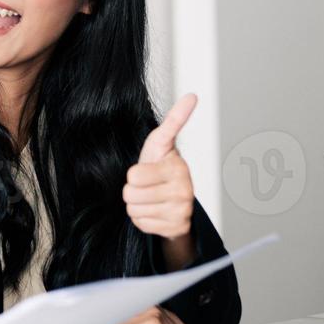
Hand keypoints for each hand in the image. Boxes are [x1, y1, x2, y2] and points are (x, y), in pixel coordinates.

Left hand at [125, 94, 196, 262]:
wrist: (174, 199)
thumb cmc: (162, 167)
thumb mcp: (161, 143)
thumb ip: (174, 120)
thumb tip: (192, 96)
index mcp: (177, 168)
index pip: (133, 176)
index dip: (134, 174)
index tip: (148, 170)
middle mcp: (184, 191)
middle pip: (130, 195)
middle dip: (133, 191)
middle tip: (147, 186)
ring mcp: (181, 211)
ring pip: (134, 210)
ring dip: (137, 205)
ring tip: (151, 197)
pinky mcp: (176, 228)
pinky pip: (141, 224)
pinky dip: (144, 219)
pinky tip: (155, 211)